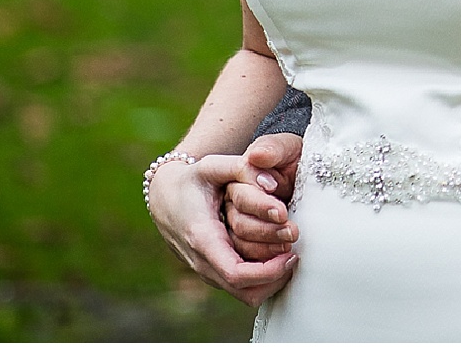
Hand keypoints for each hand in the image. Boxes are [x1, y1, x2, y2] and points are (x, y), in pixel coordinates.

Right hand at [149, 154, 298, 305]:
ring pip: (245, 294)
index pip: (236, 273)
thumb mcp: (214, 165)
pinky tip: (276, 255)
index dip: (269, 270)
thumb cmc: (194, 180)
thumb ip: (243, 168)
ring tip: (289, 253)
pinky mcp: (213, 273)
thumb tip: (272, 185)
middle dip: (276, 275)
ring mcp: (206, 271)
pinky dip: (263, 278)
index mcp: (202, 238)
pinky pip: (241, 288)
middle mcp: (202, 262)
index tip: (291, 251)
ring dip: (272, 280)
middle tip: (295, 250)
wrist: (165, 197)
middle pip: (246, 291)